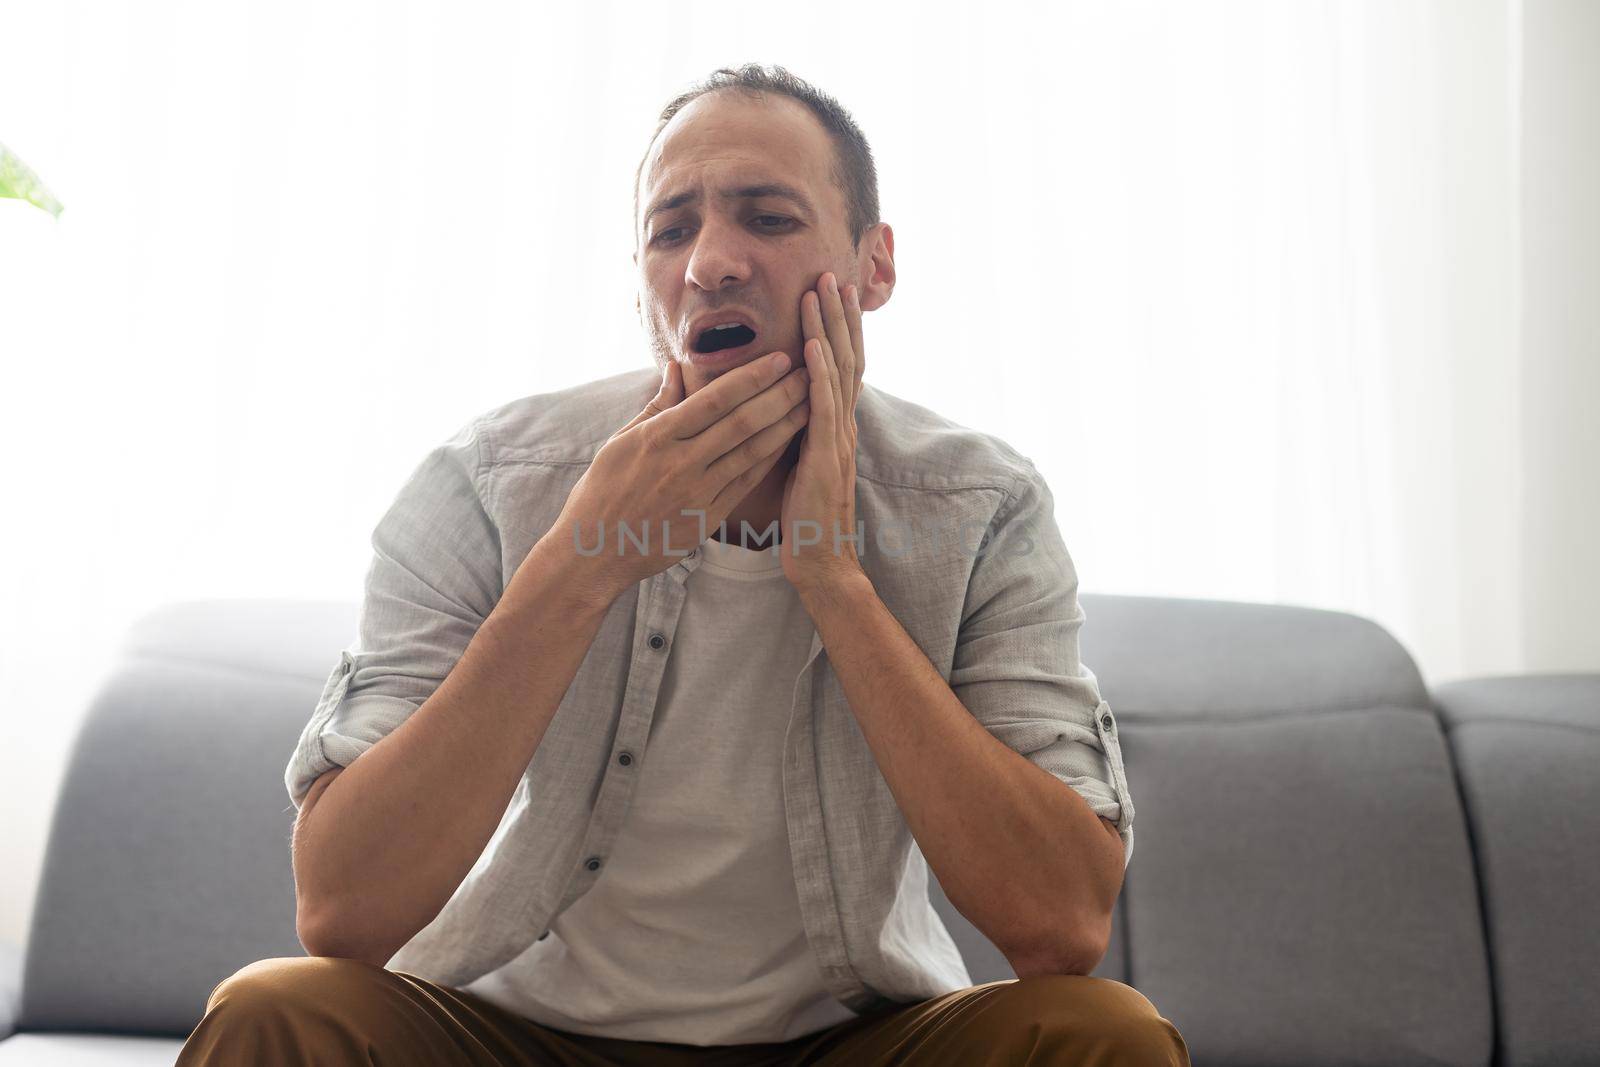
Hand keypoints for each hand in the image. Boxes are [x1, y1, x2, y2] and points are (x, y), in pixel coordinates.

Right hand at [549, 353, 810, 604]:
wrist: (595, 552)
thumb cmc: (603, 492)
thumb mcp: (621, 442)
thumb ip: (656, 406)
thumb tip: (676, 369)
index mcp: (658, 437)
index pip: (715, 399)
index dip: (752, 377)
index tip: (779, 358)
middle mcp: (682, 462)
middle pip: (742, 421)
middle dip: (779, 394)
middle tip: (809, 372)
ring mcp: (698, 491)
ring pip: (751, 451)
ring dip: (785, 424)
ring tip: (811, 401)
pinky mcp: (708, 517)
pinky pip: (747, 482)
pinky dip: (771, 459)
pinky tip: (790, 441)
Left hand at [781, 271, 865, 592]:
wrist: (821, 561)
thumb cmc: (805, 517)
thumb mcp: (798, 461)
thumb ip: (794, 429)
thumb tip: (778, 402)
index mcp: (833, 426)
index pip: (838, 364)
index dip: (835, 327)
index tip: (826, 291)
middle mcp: (842, 426)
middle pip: (845, 357)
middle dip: (838, 314)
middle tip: (830, 273)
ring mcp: (839, 440)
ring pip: (838, 372)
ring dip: (830, 329)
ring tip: (822, 292)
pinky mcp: (828, 458)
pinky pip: (824, 409)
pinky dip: (821, 374)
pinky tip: (813, 347)